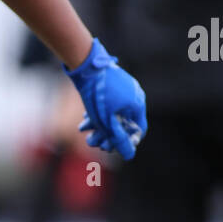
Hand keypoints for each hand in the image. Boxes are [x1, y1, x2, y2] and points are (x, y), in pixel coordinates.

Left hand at [62, 38, 147, 160]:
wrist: (85, 65)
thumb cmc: (98, 94)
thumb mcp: (106, 121)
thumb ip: (118, 138)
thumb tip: (129, 156)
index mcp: (137, 103)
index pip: (138, 129)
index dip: (126, 141)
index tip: (112, 147)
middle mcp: (133, 95)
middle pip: (122, 122)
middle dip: (107, 134)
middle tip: (94, 142)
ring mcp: (123, 88)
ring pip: (111, 113)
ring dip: (98, 125)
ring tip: (84, 131)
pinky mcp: (111, 83)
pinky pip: (107, 103)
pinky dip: (96, 113)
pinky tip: (84, 119)